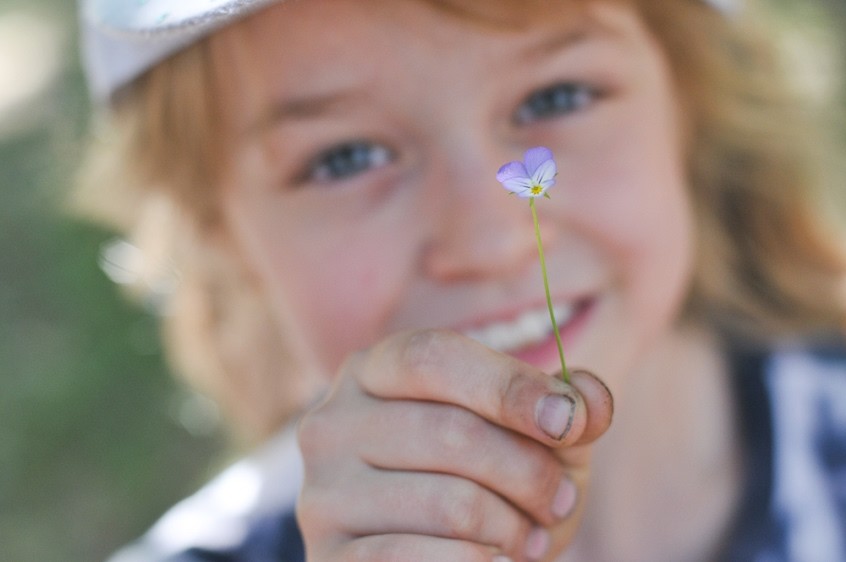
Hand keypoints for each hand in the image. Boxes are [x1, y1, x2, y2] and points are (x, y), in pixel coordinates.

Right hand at [296, 329, 612, 561]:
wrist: (434, 553)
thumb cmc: (488, 480)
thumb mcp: (533, 436)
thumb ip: (567, 408)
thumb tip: (589, 402)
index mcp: (372, 371)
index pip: (433, 356)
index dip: (508, 386)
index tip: (569, 421)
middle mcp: (332, 422)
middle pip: (451, 432)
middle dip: (531, 474)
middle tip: (563, 501)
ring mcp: (321, 493)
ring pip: (449, 504)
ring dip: (514, 528)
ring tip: (530, 536)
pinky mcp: (327, 557)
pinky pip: (418, 560)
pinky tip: (494, 560)